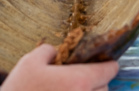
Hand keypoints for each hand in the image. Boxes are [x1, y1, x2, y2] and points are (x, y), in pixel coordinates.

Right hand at [2, 44, 116, 90]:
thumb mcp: (29, 62)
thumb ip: (48, 51)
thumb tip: (56, 52)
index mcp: (79, 80)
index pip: (108, 71)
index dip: (108, 65)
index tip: (106, 63)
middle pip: (105, 88)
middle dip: (97, 81)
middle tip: (83, 77)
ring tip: (72, 90)